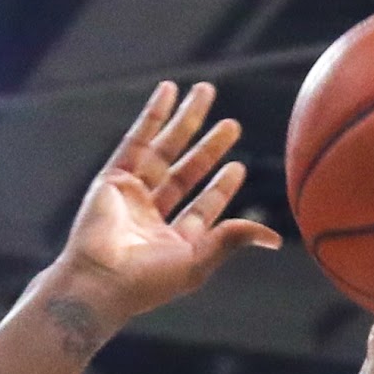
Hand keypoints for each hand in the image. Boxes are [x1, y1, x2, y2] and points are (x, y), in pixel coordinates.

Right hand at [46, 82, 279, 326]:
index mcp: (173, 240)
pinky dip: (153, 115)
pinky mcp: (113, 178)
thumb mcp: (198, 261)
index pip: (202, 207)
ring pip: (164, 150)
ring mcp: (132, 194)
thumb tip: (274, 238)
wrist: (99, 280)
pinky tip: (168, 91)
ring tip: (206, 91)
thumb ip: (232, 240)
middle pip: (185, 172)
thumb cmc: (147, 282)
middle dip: (208, 147)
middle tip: (232, 124)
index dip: (220, 188)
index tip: (237, 166)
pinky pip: (136, 140)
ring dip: (185, 120)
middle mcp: (152, 215)